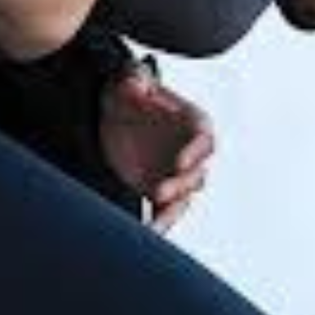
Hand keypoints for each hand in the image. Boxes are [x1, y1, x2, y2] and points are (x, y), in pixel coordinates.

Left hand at [98, 65, 215, 232]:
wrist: (109, 115)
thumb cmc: (127, 93)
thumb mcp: (127, 81)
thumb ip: (134, 81)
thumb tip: (136, 84)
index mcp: (192, 123)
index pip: (204, 139)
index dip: (195, 152)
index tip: (179, 162)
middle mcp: (190, 153)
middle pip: (196, 175)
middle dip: (179, 186)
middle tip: (158, 192)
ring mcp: (175, 176)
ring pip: (183, 200)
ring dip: (171, 213)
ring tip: (154, 226)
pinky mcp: (157, 192)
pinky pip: (162, 212)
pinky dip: (156, 223)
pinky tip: (144, 234)